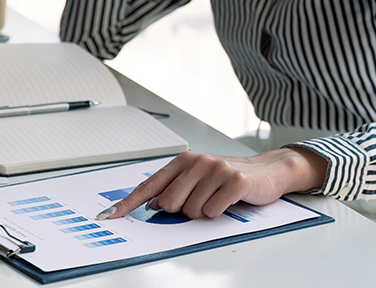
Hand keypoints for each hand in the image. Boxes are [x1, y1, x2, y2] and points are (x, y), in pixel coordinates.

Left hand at [104, 147, 326, 219]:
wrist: (266, 170)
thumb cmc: (227, 177)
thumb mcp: (196, 178)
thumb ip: (172, 189)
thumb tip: (151, 205)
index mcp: (182, 161)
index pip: (148, 186)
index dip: (128, 203)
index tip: (109, 215)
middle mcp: (196, 162)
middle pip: (169, 203)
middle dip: (181, 211)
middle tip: (200, 201)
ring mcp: (215, 170)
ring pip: (191, 210)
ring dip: (203, 212)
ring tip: (216, 200)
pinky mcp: (234, 181)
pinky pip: (213, 210)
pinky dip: (218, 212)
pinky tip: (226, 202)